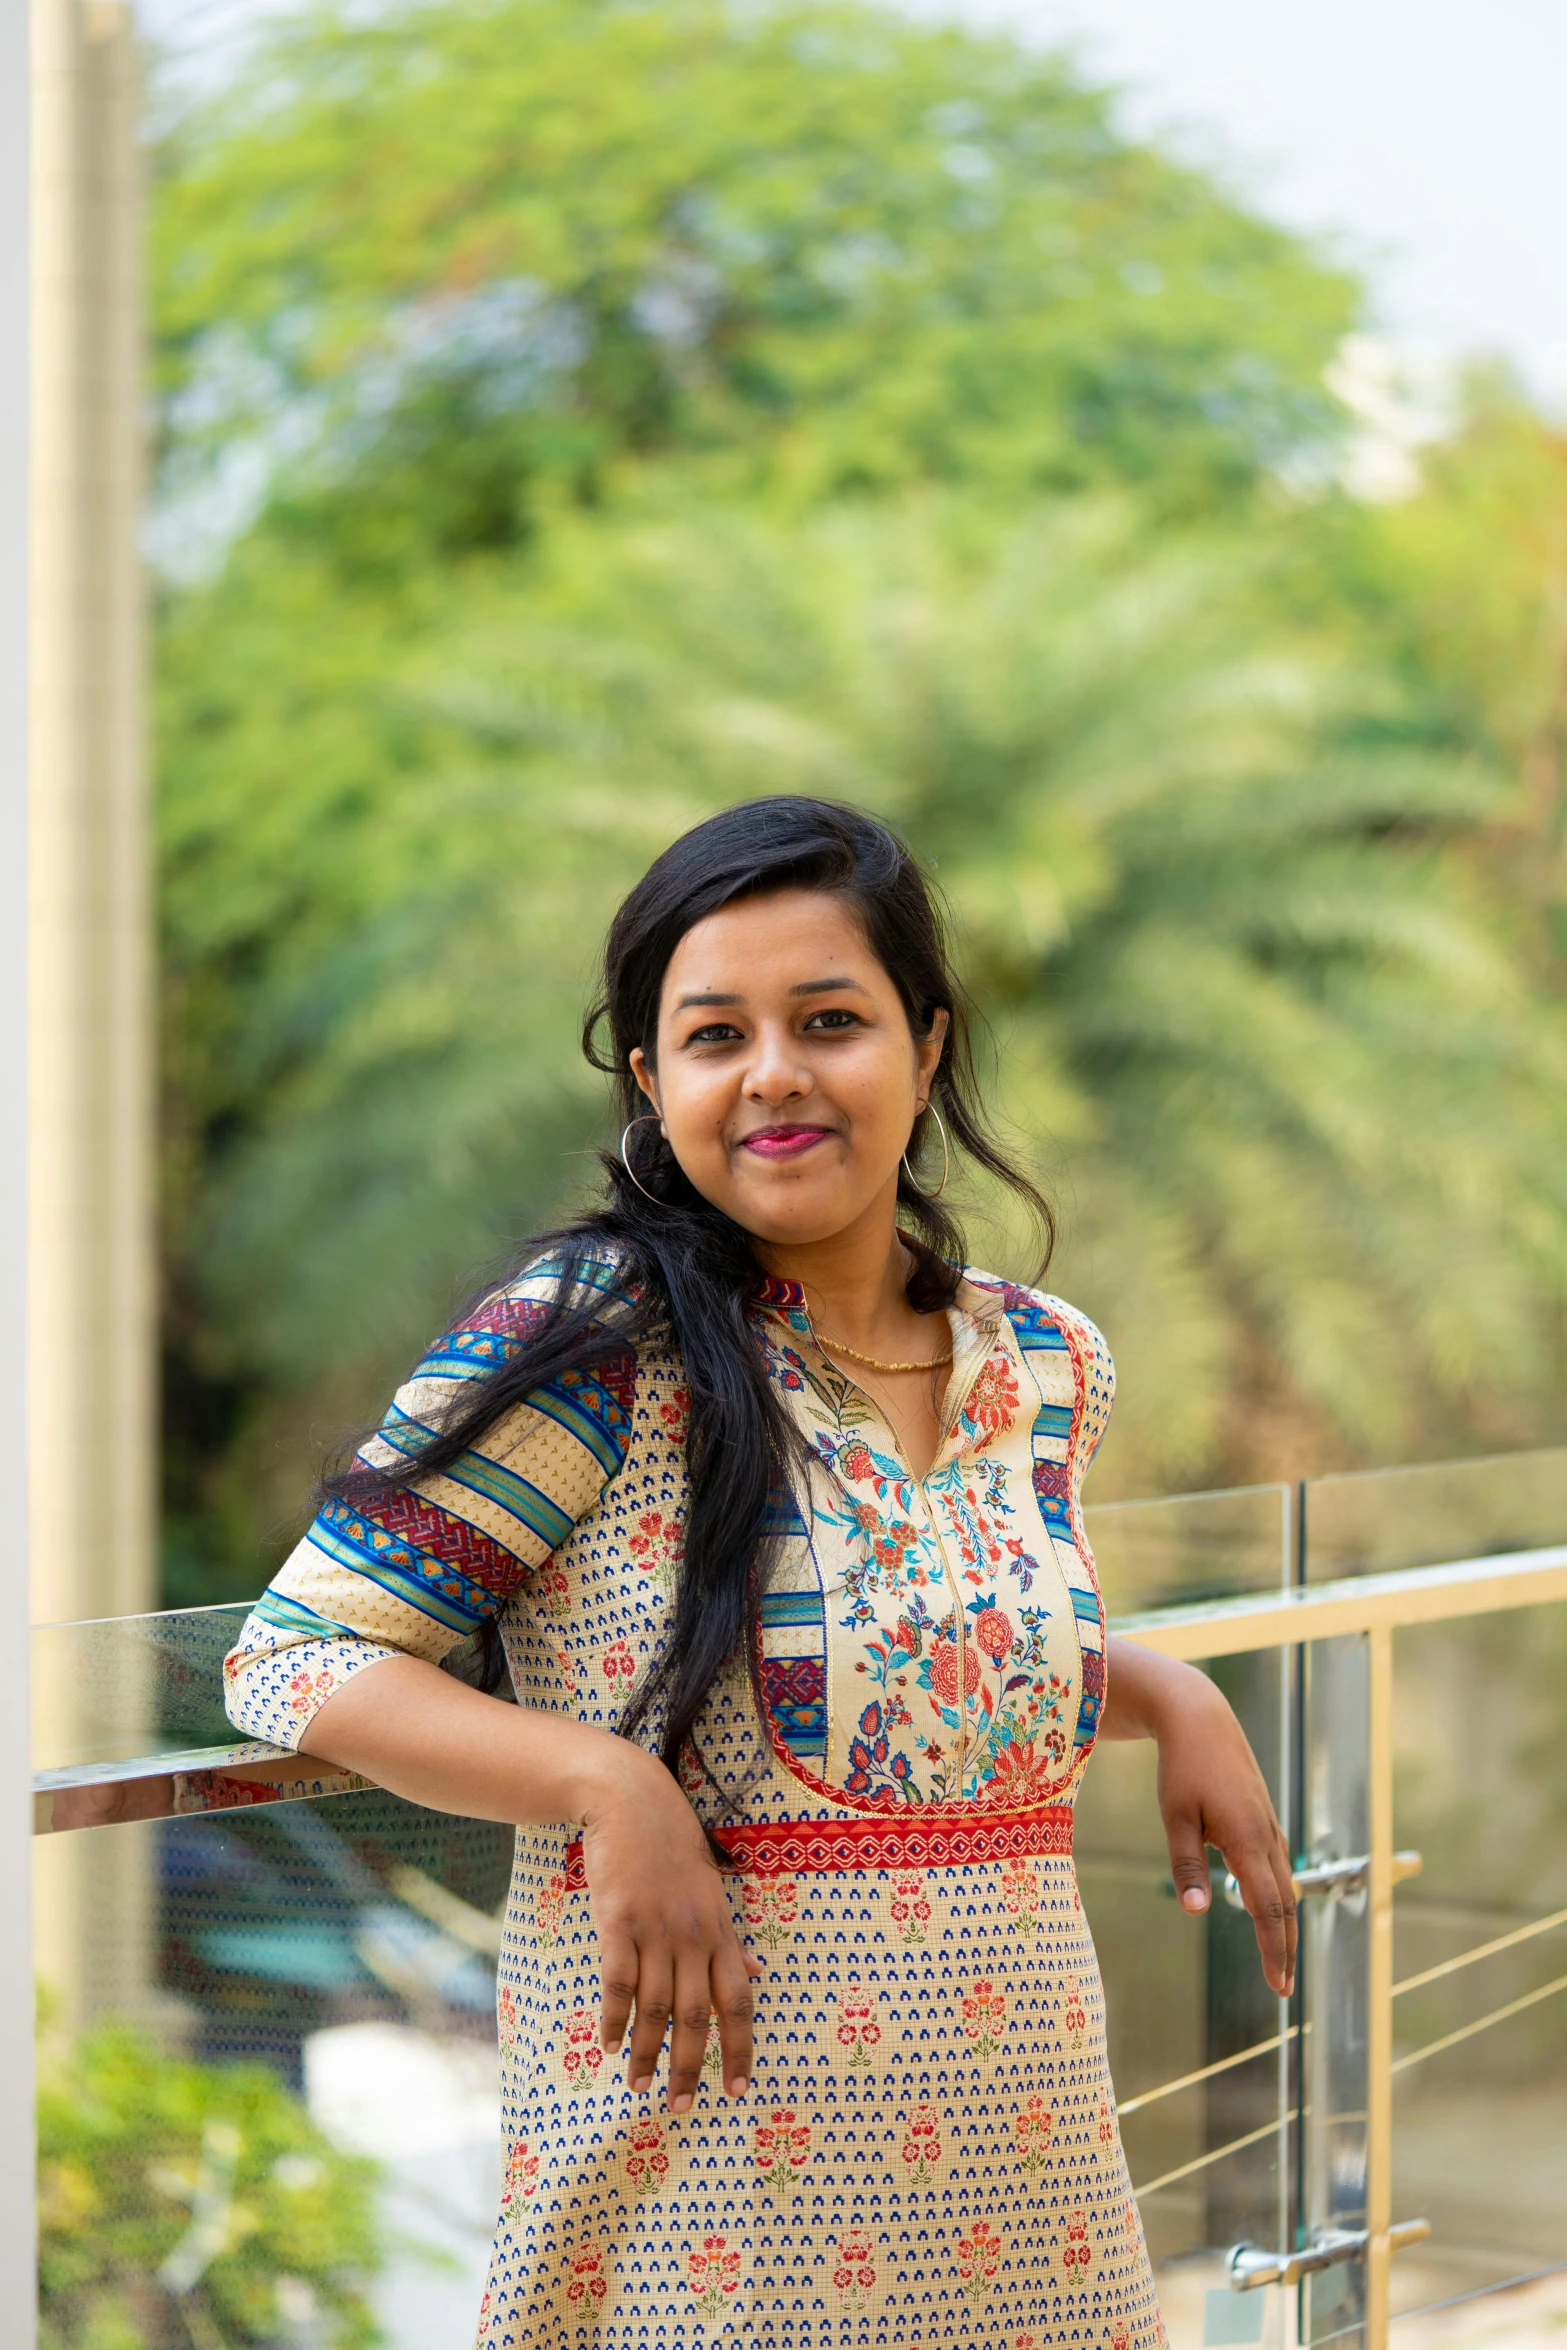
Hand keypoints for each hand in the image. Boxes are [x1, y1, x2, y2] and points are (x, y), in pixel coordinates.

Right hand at [579, 1745, 762, 2109]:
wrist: (630, 1800)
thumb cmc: (672, 1846)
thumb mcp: (712, 1888)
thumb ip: (730, 1937)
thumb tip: (758, 1971)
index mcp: (720, 1929)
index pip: (739, 2000)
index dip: (741, 2047)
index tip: (738, 2089)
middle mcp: (693, 1935)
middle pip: (697, 2015)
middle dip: (691, 2066)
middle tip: (682, 2107)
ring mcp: (654, 1928)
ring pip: (655, 2006)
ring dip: (646, 2053)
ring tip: (638, 2086)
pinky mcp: (617, 1921)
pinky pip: (617, 1981)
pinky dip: (613, 2018)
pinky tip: (608, 2045)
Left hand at [1150, 1666, 1296, 1995]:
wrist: (1200, 1716)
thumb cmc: (1182, 1766)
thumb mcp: (1175, 1817)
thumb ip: (1186, 1866)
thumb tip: (1195, 1913)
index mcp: (1247, 1839)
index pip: (1267, 1910)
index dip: (1275, 1952)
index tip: (1278, 1987)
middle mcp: (1266, 1836)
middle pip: (1284, 1905)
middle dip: (1285, 1948)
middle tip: (1283, 1988)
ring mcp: (1269, 1826)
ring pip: (1284, 1886)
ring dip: (1283, 1924)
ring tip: (1280, 1959)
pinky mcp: (1263, 1817)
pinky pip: (1277, 1866)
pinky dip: (1278, 1896)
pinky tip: (1269, 1909)